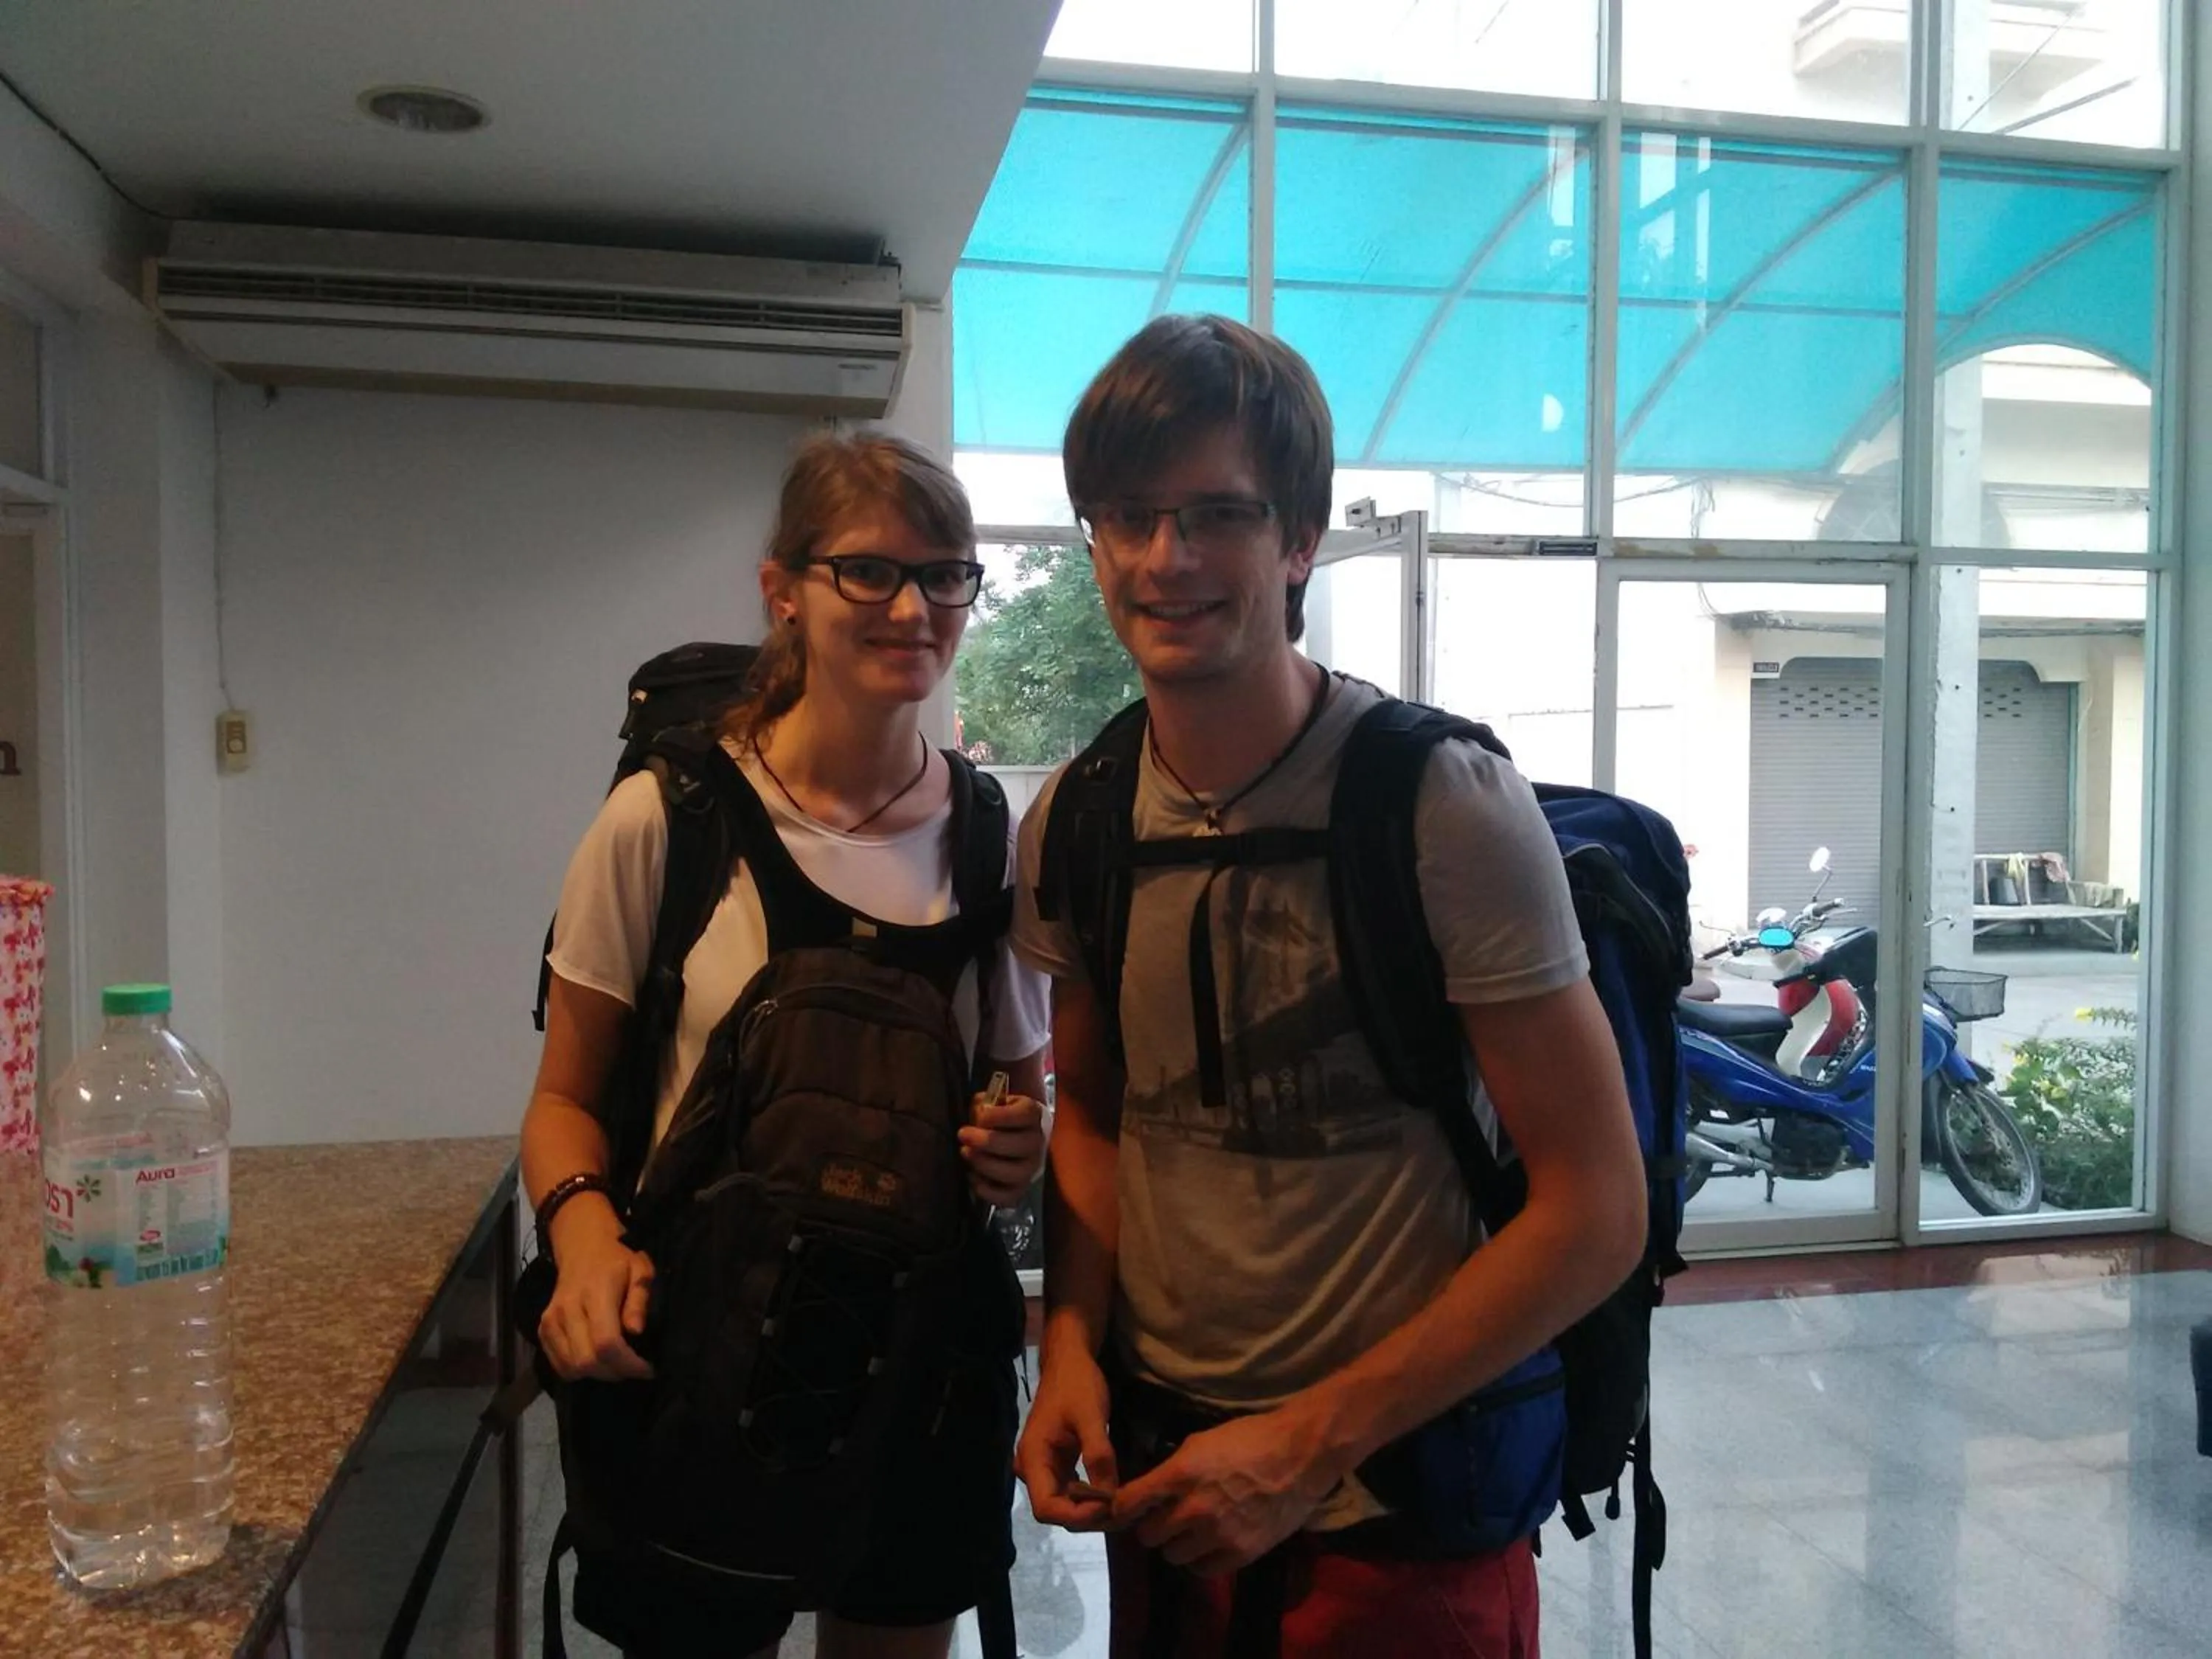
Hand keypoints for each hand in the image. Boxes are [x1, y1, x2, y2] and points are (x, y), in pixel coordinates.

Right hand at [537, 1194, 655, 1381]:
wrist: (582, 1245)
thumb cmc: (618, 1258)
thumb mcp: (640, 1270)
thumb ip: (639, 1300)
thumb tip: (636, 1332)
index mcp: (595, 1294)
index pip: (606, 1343)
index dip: (627, 1364)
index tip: (648, 1369)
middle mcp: (567, 1310)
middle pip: (586, 1361)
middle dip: (615, 1373)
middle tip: (634, 1368)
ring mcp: (550, 1321)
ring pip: (571, 1367)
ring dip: (598, 1374)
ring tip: (617, 1365)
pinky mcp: (542, 1328)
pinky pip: (558, 1364)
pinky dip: (578, 1370)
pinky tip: (597, 1361)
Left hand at [960, 1092, 1046, 1206]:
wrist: (1012, 1135)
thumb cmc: (997, 1117)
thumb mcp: (992, 1102)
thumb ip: (984, 1104)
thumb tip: (979, 1116)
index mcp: (1032, 1115)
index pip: (1026, 1114)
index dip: (1001, 1116)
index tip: (980, 1116)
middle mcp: (1037, 1142)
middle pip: (1021, 1145)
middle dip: (988, 1141)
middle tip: (963, 1135)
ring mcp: (1031, 1168)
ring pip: (1015, 1173)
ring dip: (986, 1165)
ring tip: (967, 1154)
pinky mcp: (1021, 1189)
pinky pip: (1008, 1197)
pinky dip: (988, 1191)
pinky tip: (973, 1177)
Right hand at [1016, 1337, 1118, 1531]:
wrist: (1068, 1362)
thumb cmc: (1076, 1384)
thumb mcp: (1090, 1415)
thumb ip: (1097, 1454)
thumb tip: (1109, 1497)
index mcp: (1032, 1459)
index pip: (1047, 1508)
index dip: (1077, 1515)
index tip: (1109, 1507)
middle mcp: (1033, 1470)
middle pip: (1056, 1512)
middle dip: (1089, 1518)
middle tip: (1125, 1513)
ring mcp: (1044, 1470)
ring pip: (1065, 1506)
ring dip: (1093, 1512)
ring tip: (1124, 1507)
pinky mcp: (1058, 1466)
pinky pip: (1072, 1493)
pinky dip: (1092, 1500)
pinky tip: (1114, 1496)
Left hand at [1109, 1408, 1338, 1576]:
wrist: (1300, 1455)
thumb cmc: (1250, 1438)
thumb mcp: (1201, 1442)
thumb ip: (1173, 1469)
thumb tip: (1151, 1489)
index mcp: (1181, 1473)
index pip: (1129, 1502)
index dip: (1121, 1508)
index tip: (1123, 1510)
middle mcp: (1193, 1508)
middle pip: (1148, 1536)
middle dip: (1152, 1526)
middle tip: (1164, 1518)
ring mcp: (1217, 1534)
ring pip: (1172, 1556)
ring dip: (1176, 1544)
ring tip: (1191, 1531)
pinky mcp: (1240, 1553)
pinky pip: (1202, 1570)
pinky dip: (1201, 1560)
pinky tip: (1210, 1544)